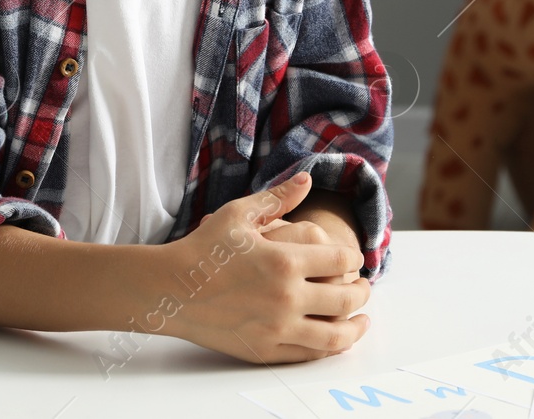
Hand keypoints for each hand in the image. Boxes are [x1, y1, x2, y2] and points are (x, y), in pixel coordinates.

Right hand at [159, 172, 370, 364]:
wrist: (170, 289)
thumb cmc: (203, 248)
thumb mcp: (239, 214)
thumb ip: (278, 198)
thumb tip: (307, 179)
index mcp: (285, 260)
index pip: (341, 261)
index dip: (354, 259)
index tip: (354, 260)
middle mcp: (287, 296)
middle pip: (346, 299)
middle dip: (362, 292)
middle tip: (363, 288)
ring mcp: (278, 327)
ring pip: (335, 335)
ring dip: (356, 327)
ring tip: (362, 320)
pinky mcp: (266, 350)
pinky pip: (309, 354)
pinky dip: (329, 348)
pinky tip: (333, 339)